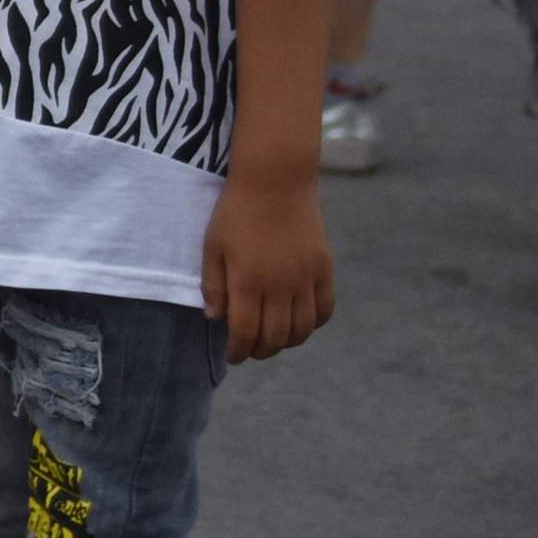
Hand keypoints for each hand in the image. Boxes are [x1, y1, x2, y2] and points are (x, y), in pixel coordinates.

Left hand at [202, 167, 335, 360]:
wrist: (276, 181)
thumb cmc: (236, 212)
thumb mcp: (213, 247)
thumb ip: (213, 285)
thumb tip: (215, 320)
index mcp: (248, 281)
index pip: (244, 332)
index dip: (238, 350)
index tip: (234, 356)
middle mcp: (280, 286)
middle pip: (275, 337)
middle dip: (261, 351)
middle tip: (251, 350)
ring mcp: (306, 278)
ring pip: (302, 329)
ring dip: (287, 342)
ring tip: (274, 340)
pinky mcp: (324, 269)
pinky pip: (324, 309)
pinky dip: (313, 324)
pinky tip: (300, 323)